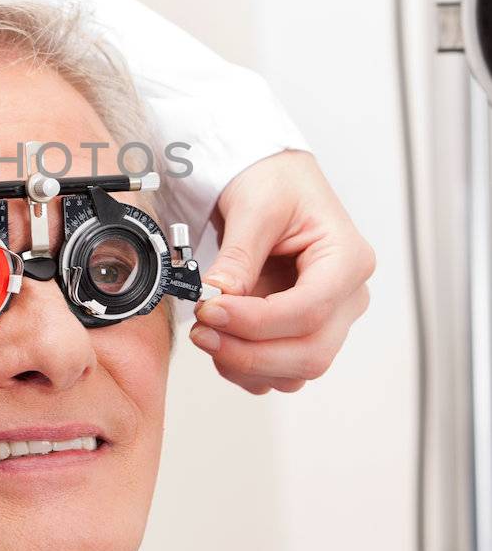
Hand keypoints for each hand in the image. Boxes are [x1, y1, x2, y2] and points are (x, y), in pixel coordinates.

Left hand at [189, 151, 374, 395]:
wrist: (272, 180)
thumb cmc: (275, 183)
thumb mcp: (254, 208)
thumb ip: (238, 257)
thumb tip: (215, 299)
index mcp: (347, 259)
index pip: (309, 310)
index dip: (256, 322)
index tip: (210, 313)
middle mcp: (348, 295)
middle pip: (311, 353)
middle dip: (250, 353)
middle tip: (202, 334)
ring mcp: (331, 317)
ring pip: (298, 369)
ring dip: (247, 364)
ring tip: (207, 335)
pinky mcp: (306, 330)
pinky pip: (283, 369)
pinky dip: (248, 366)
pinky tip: (222, 342)